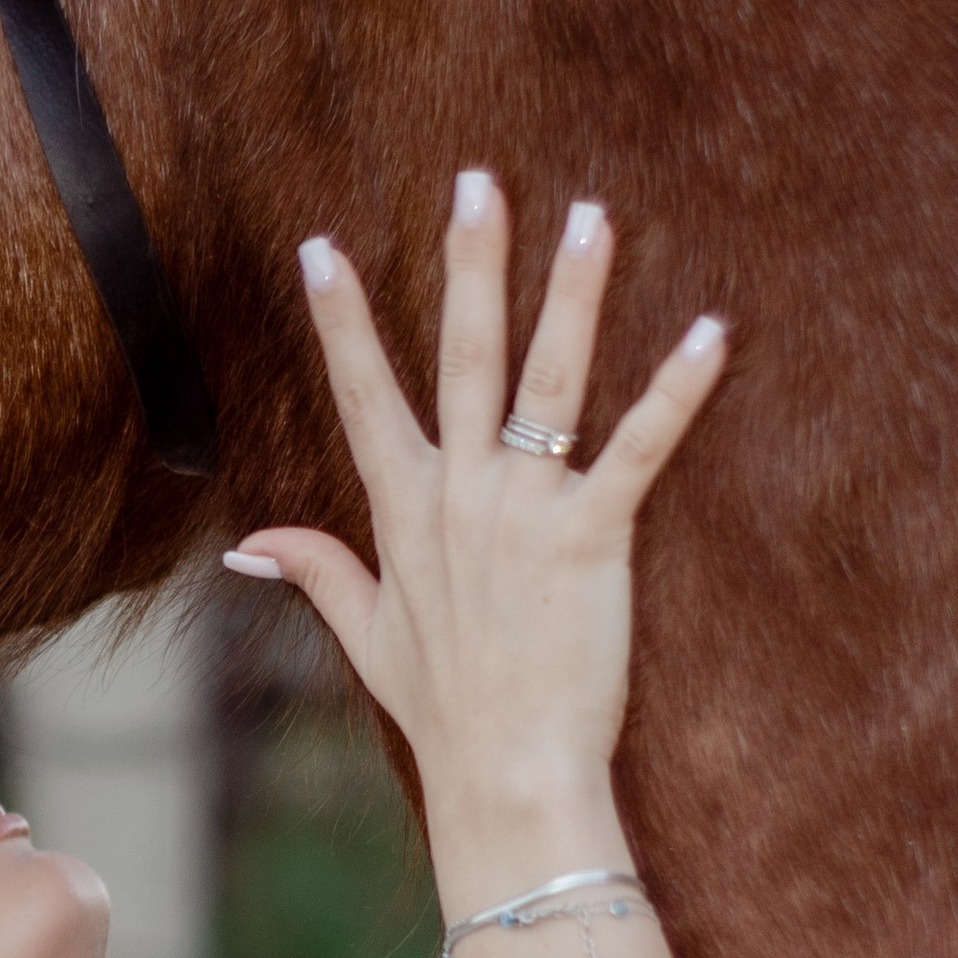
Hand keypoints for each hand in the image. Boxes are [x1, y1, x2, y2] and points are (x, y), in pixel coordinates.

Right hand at [225, 170, 726, 910]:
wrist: (505, 777)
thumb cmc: (445, 712)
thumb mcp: (368, 636)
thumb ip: (315, 572)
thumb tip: (247, 547)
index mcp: (406, 511)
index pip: (364, 396)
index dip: (341, 321)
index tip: (320, 248)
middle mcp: (459, 496)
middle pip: (458, 356)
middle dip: (468, 263)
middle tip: (476, 180)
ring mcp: (522, 514)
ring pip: (545, 381)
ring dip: (571, 294)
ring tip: (591, 216)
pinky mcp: (589, 541)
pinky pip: (635, 449)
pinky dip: (676, 391)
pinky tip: (710, 333)